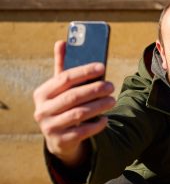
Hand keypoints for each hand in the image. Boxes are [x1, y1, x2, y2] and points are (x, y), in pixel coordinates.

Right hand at [33, 41, 115, 166]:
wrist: (58, 138)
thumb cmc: (62, 105)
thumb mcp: (60, 88)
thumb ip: (62, 67)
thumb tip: (62, 41)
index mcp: (42, 93)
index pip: (64, 78)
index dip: (84, 71)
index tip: (102, 67)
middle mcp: (42, 110)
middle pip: (73, 97)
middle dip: (95, 90)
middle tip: (111, 86)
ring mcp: (50, 127)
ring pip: (79, 114)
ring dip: (99, 106)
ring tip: (113, 100)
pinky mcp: (61, 141)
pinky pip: (83, 131)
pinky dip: (97, 124)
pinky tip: (106, 118)